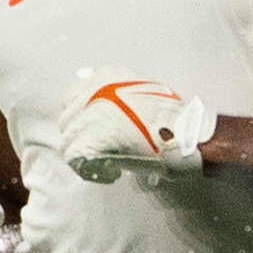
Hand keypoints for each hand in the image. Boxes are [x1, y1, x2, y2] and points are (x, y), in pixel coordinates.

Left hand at [58, 75, 221, 186]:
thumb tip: (103, 114)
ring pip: (68, 142)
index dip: (79, 118)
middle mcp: (94, 92)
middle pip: (68, 121)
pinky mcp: (92, 141)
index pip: (72, 96)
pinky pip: (76, 160)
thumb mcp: (144, 93)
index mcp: (106, 78)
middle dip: (81, 139)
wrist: (185, 135)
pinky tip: (113, 174)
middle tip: (104, 153)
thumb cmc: (174, 120)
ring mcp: (90, 116)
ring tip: (111, 165)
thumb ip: (120, 98)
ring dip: (87, 157)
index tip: (90, 131)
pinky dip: (92, 171)